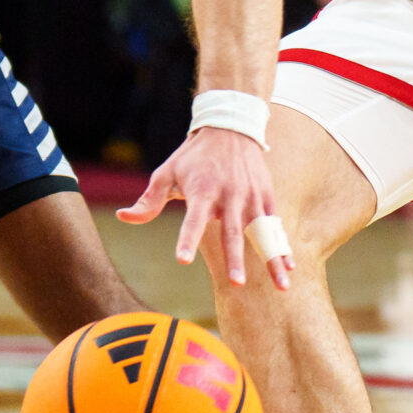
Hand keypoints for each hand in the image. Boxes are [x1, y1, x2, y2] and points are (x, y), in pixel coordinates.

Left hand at [118, 125, 290, 289]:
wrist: (230, 127)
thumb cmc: (193, 156)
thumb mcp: (166, 173)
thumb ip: (148, 201)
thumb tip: (123, 217)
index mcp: (201, 190)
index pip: (192, 219)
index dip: (187, 238)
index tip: (182, 259)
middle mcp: (228, 195)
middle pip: (232, 232)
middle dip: (235, 258)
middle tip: (236, 283)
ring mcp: (250, 196)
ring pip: (262, 233)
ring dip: (272, 259)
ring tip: (282, 285)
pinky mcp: (266, 196)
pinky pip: (275, 226)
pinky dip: (283, 246)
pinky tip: (289, 268)